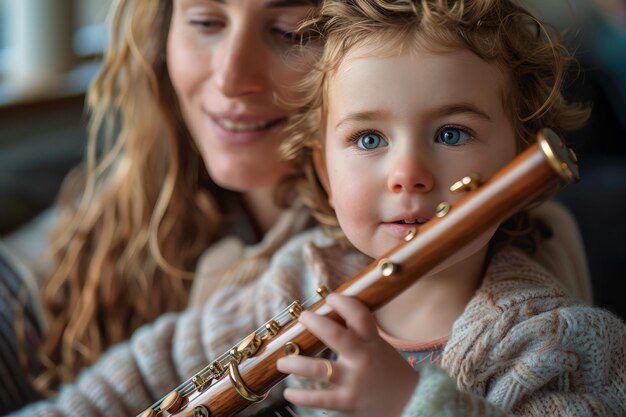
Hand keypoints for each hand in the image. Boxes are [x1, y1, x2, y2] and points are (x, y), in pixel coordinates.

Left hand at [276, 293, 418, 416]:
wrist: (413, 404)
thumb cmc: (391, 373)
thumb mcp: (381, 348)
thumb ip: (361, 334)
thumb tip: (336, 313)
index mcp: (373, 342)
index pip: (360, 315)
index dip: (344, 303)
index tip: (331, 297)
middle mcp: (363, 359)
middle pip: (336, 336)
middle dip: (316, 324)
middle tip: (303, 317)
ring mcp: (354, 381)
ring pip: (319, 369)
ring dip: (296, 363)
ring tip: (282, 361)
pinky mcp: (347, 402)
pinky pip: (319, 399)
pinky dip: (301, 395)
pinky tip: (289, 391)